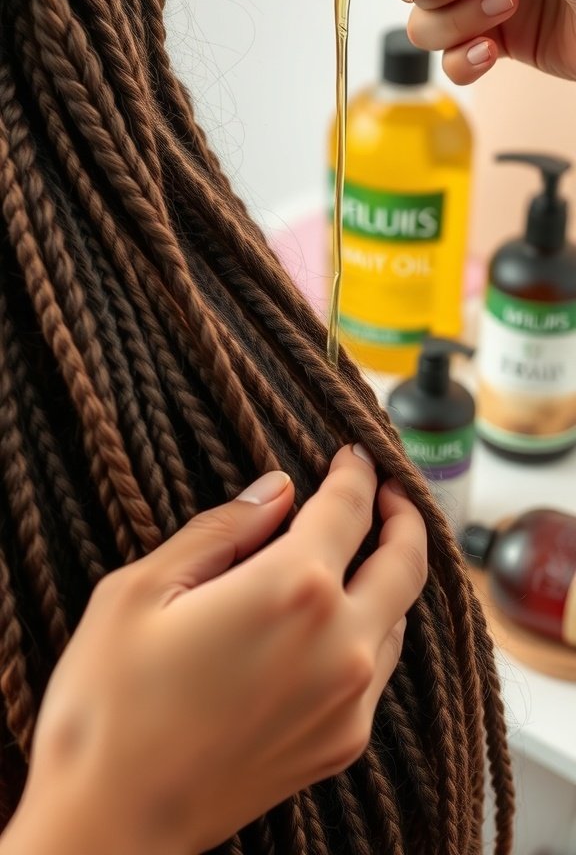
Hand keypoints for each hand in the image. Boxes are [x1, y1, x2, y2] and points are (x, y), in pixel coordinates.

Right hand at [1, 445, 425, 854]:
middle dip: (403, 518)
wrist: (110, 824)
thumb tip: (275, 492)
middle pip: (405, 562)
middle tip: (389, 493)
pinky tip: (344, 619)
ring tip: (367, 550)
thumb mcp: (142, 590)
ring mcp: (349, 700)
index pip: (349, 509)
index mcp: (291, 589)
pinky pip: (380, 667)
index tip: (353, 457)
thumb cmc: (109, 704)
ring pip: (400, 616)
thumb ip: (222, 530)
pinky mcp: (342, 743)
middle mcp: (339, 643)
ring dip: (392, 574)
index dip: (357, 475)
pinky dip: (376, 627)